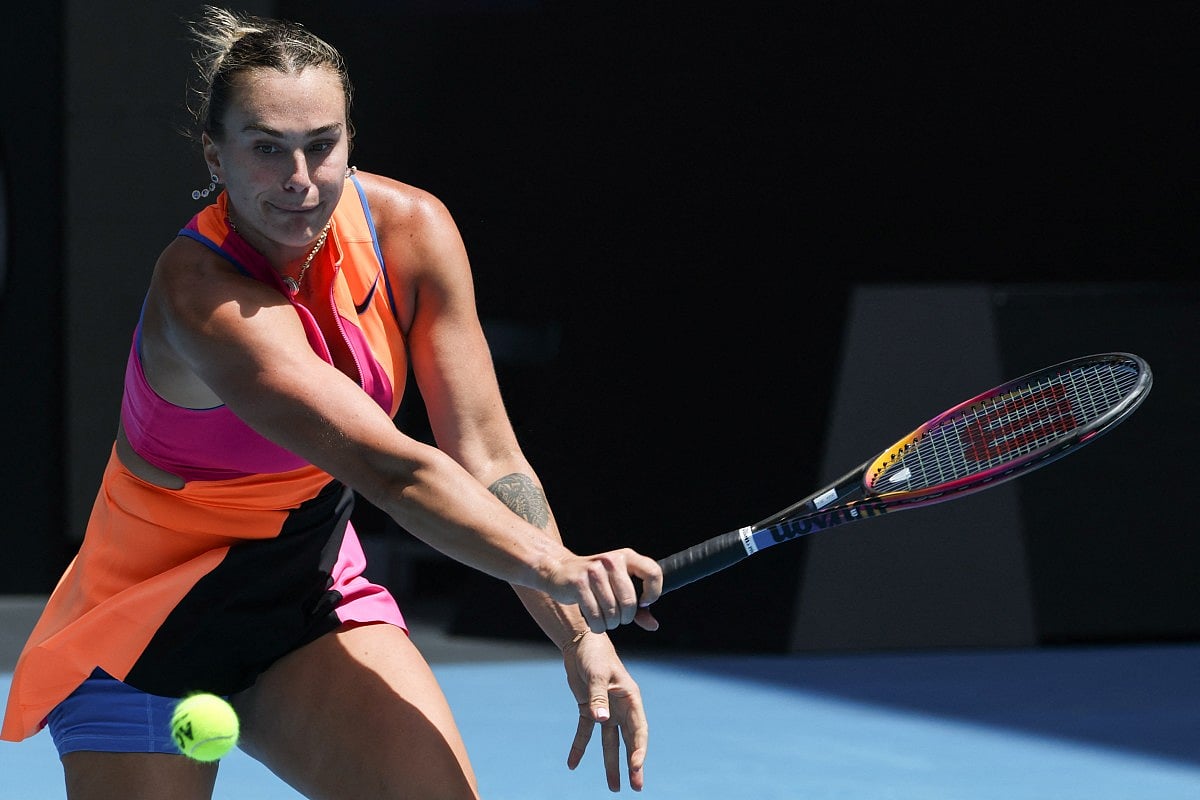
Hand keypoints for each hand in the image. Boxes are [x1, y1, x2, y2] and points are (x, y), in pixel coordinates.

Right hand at [543, 548, 661, 632]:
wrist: (559, 570)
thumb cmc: (594, 581)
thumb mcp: (618, 586)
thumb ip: (638, 606)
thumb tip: (653, 626)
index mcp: (626, 556)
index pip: (653, 572)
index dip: (653, 593)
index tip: (644, 603)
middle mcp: (611, 560)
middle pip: (630, 600)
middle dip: (626, 617)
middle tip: (618, 619)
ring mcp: (594, 570)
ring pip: (612, 611)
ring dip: (610, 624)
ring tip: (605, 621)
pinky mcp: (579, 582)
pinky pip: (595, 615)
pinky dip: (597, 625)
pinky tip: (595, 623)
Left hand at [562, 631, 648, 791]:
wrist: (581, 642)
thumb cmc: (595, 654)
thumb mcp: (597, 674)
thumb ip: (598, 697)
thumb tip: (601, 720)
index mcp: (630, 699)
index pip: (638, 731)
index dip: (639, 751)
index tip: (636, 768)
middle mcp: (621, 708)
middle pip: (629, 742)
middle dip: (632, 765)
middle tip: (637, 788)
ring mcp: (605, 710)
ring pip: (610, 743)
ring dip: (611, 764)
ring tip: (613, 788)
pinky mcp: (589, 709)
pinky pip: (585, 733)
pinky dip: (579, 748)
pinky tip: (572, 764)